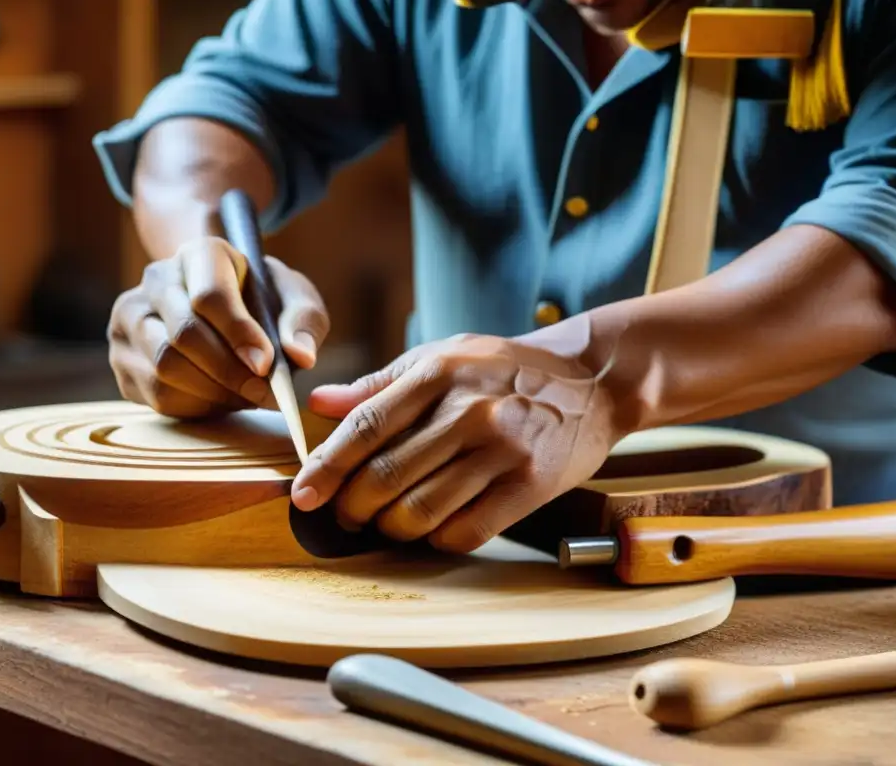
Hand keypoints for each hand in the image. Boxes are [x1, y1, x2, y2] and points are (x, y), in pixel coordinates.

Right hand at [107, 237, 329, 417]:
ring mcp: (131, 318)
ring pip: (165, 368)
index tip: (267, 365)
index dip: (238, 333)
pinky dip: (196, 405)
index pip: (209, 295)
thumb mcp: (296, 300)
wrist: (222, 309)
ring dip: (214, 392)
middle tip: (264, 394)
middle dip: (229, 372)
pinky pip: (156, 394)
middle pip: (183, 335)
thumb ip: (305, 321)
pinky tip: (220, 397)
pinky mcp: (122, 357)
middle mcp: (157, 280)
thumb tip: (300, 355)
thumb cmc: (264, 303)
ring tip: (245, 394)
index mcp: (201, 254)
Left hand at [290, 333, 622, 552]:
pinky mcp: (530, 486)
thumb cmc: (507, 368)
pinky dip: (437, 539)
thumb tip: (319, 404)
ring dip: (391, 529)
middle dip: (353, 507)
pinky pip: (466, 531)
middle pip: (386, 476)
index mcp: (438, 373)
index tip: (303, 495)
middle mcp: (469, 410)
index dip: (327, 466)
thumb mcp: (444, 356)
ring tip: (386, 524)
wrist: (592, 381)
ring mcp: (502, 450)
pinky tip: (434, 528)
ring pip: (421, 511)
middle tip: (346, 514)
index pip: (366, 426)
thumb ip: (380, 384)